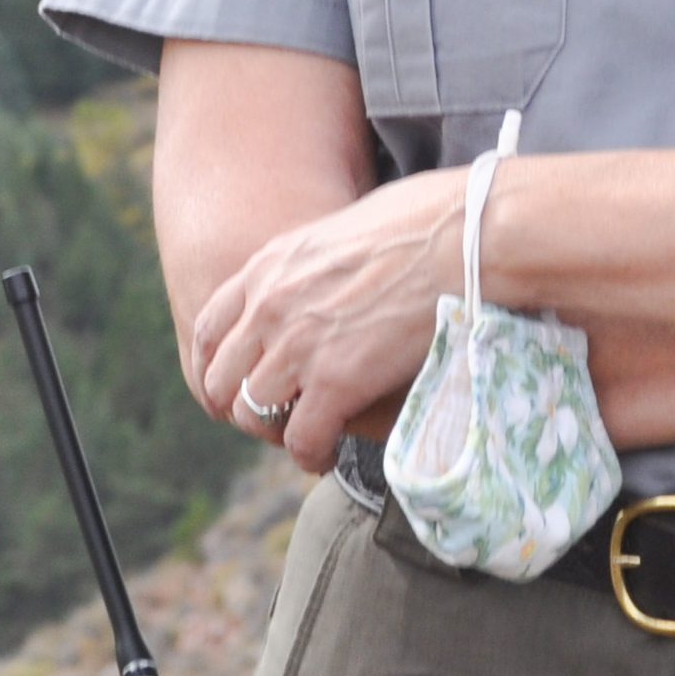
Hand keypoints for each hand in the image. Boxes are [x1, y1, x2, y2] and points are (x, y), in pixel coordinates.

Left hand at [187, 164, 466, 474]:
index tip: (236, 385)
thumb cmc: (423, 222)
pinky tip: (327, 453)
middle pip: (222, 378)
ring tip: (304, 437)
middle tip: (274, 417)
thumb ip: (316, 264)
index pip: (210, 328)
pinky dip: (311, 453)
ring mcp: (298, 345)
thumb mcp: (341, 229)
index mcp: (268, 266)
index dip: (218, 365)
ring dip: (276, 431)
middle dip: (242, 404)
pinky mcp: (336, 381)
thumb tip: (330, 281)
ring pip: (253, 413)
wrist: (464, 238)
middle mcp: (269, 306)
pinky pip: (301, 437)